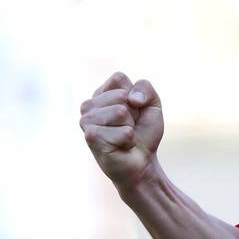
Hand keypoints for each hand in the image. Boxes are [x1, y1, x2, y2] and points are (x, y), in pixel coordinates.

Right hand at [80, 72, 163, 190]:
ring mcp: (86, 121)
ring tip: (124, 136)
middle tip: (129, 126)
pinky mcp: (91, 137)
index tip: (135, 109)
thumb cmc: (143, 132)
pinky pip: (124, 132)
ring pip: (120, 111)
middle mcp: (89, 106)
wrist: (142, 161)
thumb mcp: (152, 104)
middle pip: (121, 95)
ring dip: (130, 127)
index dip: (135, 94)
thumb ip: (145, 88)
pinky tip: (120, 146)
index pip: (118, 77)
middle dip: (134, 113)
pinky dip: (129, 140)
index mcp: (101, 94)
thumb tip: (130, 98)